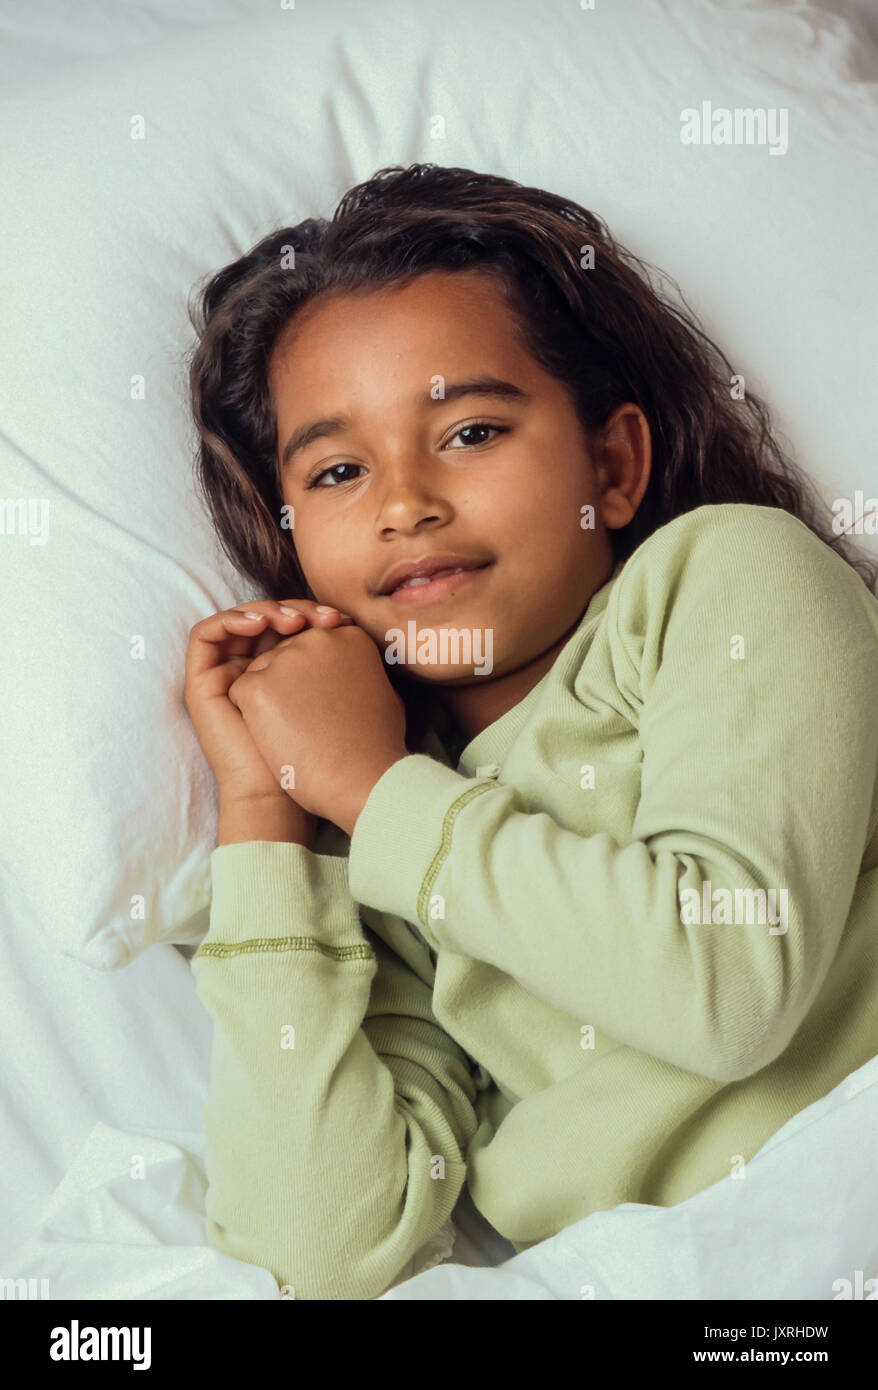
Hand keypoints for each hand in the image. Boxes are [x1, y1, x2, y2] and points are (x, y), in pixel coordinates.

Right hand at [184, 598, 353, 803]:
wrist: (281, 792)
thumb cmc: (314, 754)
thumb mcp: (330, 696)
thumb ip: (335, 663)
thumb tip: (350, 621)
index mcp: (282, 674)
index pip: (291, 625)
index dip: (313, 614)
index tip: (342, 620)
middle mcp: (251, 671)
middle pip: (266, 618)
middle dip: (293, 609)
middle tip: (321, 617)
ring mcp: (224, 675)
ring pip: (238, 620)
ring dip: (264, 610)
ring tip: (292, 621)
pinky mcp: (200, 683)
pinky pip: (205, 634)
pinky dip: (231, 620)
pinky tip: (261, 624)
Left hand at [227, 623, 408, 834]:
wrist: (360, 781)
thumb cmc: (376, 746)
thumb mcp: (384, 693)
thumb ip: (361, 670)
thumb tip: (353, 671)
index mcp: (348, 636)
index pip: (314, 647)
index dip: (316, 679)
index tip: (327, 706)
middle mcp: (315, 638)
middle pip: (285, 656)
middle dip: (289, 685)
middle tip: (309, 722)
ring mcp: (283, 660)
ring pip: (260, 672)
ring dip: (269, 700)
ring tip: (296, 732)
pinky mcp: (256, 686)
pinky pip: (241, 692)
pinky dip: (251, 716)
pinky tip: (275, 736)